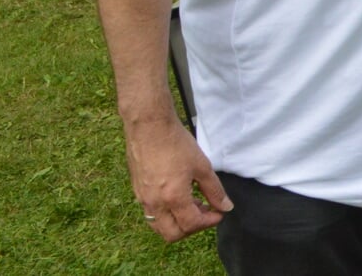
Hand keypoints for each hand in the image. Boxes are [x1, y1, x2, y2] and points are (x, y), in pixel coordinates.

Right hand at [122, 114, 232, 241]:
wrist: (149, 127)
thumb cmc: (176, 143)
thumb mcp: (202, 166)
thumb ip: (215, 190)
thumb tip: (225, 206)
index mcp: (172, 198)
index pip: (191, 224)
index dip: (209, 222)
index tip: (219, 212)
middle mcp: (154, 203)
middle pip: (172, 234)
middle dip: (192, 228)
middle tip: (205, 213)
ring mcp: (142, 199)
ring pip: (159, 226)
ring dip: (177, 223)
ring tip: (193, 204)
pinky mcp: (137, 191)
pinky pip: (151, 214)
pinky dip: (166, 214)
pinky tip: (178, 196)